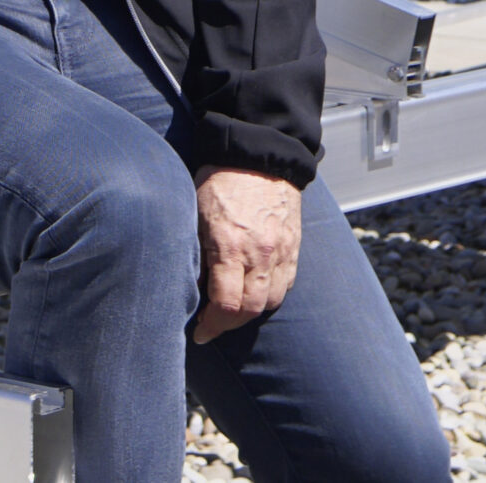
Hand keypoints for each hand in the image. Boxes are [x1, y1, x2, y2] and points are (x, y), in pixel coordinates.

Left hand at [190, 166, 302, 342]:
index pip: (226, 304)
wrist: (259, 153)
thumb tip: (191, 287)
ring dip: (250, 312)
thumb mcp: (195, 214)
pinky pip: (286, 283)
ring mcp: (281, 251)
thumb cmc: (219, 180)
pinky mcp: (294, 246)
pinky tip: (254, 290)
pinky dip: (270, 294)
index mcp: (230, 245)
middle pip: (251, 310)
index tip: (200, 332)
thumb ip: (196, 253)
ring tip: (232, 309)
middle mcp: (260, 253)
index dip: (211, 326)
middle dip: (229, 324)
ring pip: (271, 300)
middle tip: (213, 325)